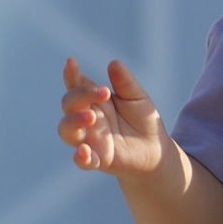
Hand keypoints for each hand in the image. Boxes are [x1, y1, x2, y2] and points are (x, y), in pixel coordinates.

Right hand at [58, 57, 171, 176]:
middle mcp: (87, 118)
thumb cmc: (142, 120)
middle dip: (80, 96)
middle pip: (69, 104)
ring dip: (74, 122)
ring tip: (91, 117)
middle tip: (103, 92)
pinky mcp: (98, 159)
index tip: (71, 62)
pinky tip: (83, 152)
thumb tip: (114, 63)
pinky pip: (82, 161)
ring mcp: (90, 139)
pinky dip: (80, 157)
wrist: (155, 149)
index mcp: (94, 101)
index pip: (76, 85)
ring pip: (66, 130)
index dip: (71, 74)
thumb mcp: (137, 97)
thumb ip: (125, 82)